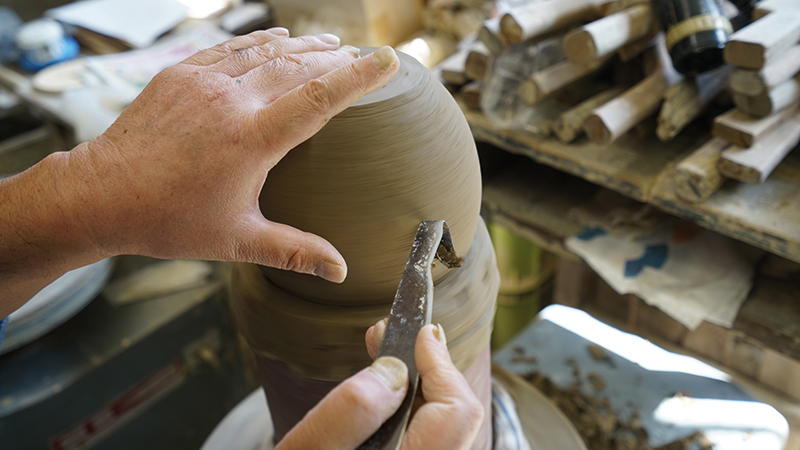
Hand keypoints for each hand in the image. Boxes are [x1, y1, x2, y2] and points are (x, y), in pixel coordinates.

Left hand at [61, 29, 398, 281]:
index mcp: (251, 139)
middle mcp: (230, 101)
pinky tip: (275, 38)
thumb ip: (294, 251)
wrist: (100, 195)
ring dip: (301, 46)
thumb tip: (340, 270)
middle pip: (297, 66)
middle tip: (360, 54)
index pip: (319, 99)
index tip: (387, 60)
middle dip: (334, 58)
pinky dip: (259, 42)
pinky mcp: (180, 75)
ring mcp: (202, 83)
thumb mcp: (238, 240)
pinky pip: (229, 48)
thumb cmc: (168, 220)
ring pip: (265, 52)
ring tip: (328, 44)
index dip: (358, 78)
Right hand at [275, 323, 483, 449]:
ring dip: (419, 388)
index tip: (421, 332)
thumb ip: (351, 410)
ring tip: (386, 357)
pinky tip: (385, 394)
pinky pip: (424, 441)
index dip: (441, 365)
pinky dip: (410, 411)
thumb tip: (396, 369)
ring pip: (442, 430)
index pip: (455, 413)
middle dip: (430, 370)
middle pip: (455, 420)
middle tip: (395, 336)